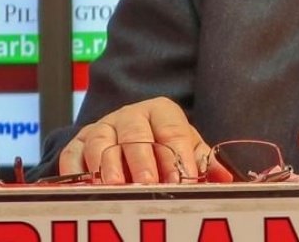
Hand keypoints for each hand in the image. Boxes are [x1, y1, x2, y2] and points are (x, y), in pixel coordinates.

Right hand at [58, 97, 209, 183]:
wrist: (125, 137)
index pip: (172, 131)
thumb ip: (203, 162)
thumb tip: (226, 177)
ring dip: (108, 164)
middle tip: (148, 183)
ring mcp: (101, 128)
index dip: (177, 155)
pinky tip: (85, 187)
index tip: (182, 179)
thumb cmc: (161, 145)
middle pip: (135, 134)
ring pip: (102, 142)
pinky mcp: (77, 143)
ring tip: (116, 186)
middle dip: (142, 160)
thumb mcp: (185, 149)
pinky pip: (72, 155)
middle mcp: (130, 115)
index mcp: (161, 111)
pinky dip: (76, 171)